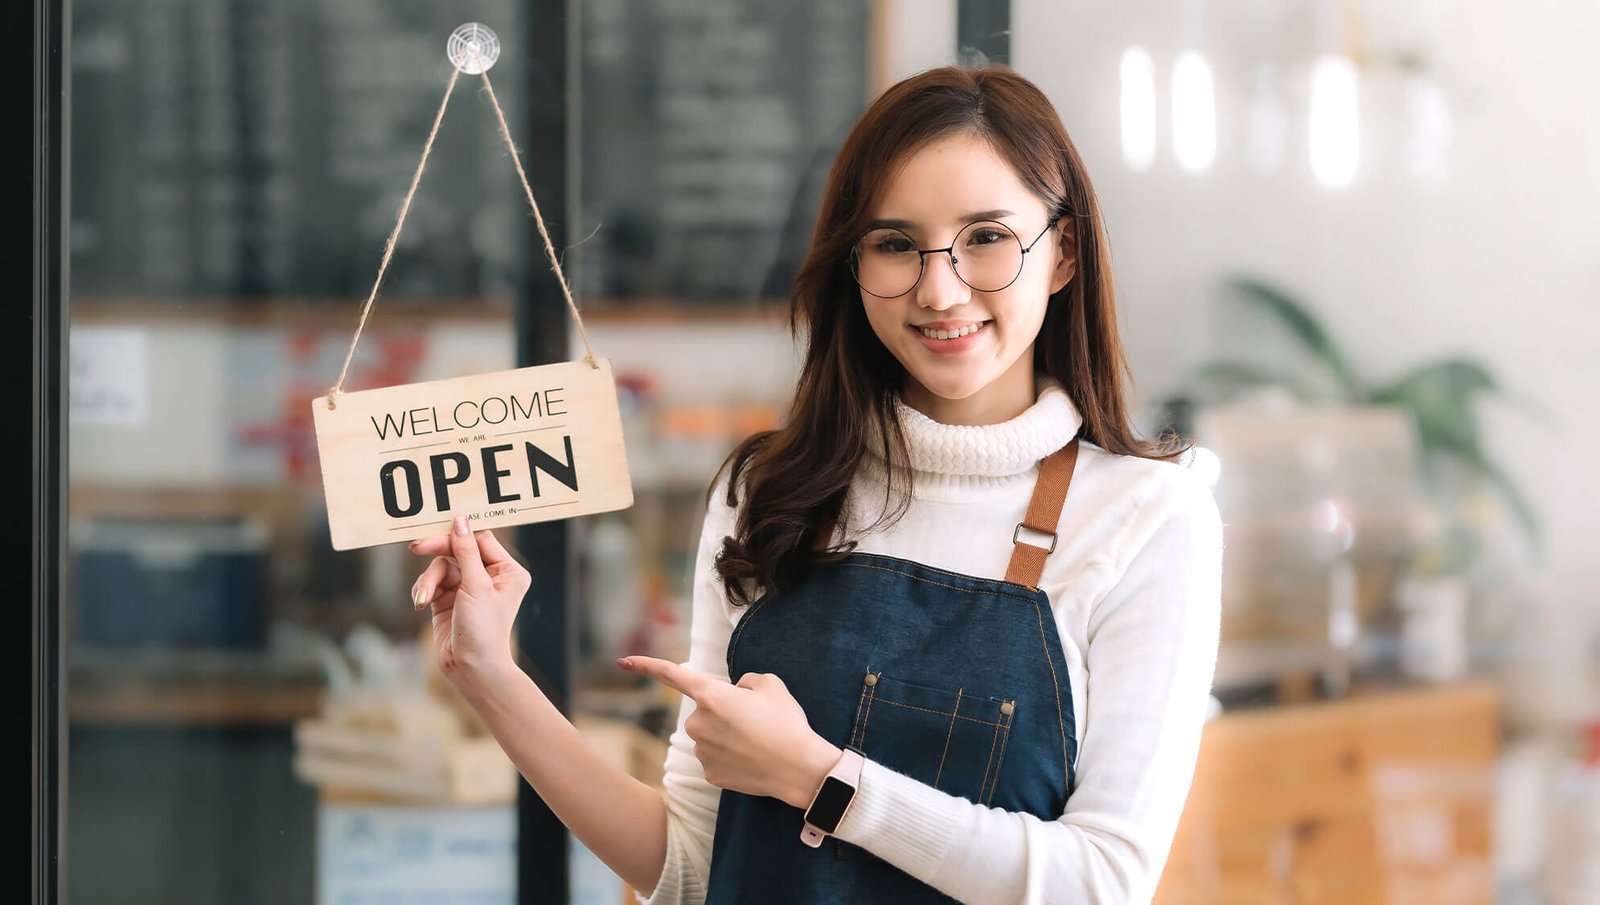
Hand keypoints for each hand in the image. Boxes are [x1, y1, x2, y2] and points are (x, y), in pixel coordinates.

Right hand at [408, 515, 530, 692]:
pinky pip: (431, 582)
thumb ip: (466, 552)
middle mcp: (490, 577)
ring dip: (429, 580)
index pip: (481, 540)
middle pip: (458, 549)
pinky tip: (421, 603)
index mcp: (508, 571)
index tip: (438, 528)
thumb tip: (460, 520)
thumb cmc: (483, 630)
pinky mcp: (448, 599)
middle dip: (438, 550)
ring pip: (441, 567)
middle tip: (416, 546)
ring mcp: (468, 588)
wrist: (471, 669)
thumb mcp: (475, 586)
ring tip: (423, 599)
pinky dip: (424, 590)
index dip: (459, 534)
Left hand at [619, 656, 842, 810]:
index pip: (672, 675)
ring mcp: (702, 751)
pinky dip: (731, 757)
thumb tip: (736, 693)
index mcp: (711, 696)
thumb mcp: (772, 685)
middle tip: (755, 720)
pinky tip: (751, 760)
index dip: (645, 665)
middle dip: (723, 712)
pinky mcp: (709, 774)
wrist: (799, 768)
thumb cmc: (787, 723)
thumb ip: (746, 682)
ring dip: (727, 735)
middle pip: (704, 711)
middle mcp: (698, 723)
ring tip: (758, 741)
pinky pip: (715, 758)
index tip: (622, 661)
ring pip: (709, 736)